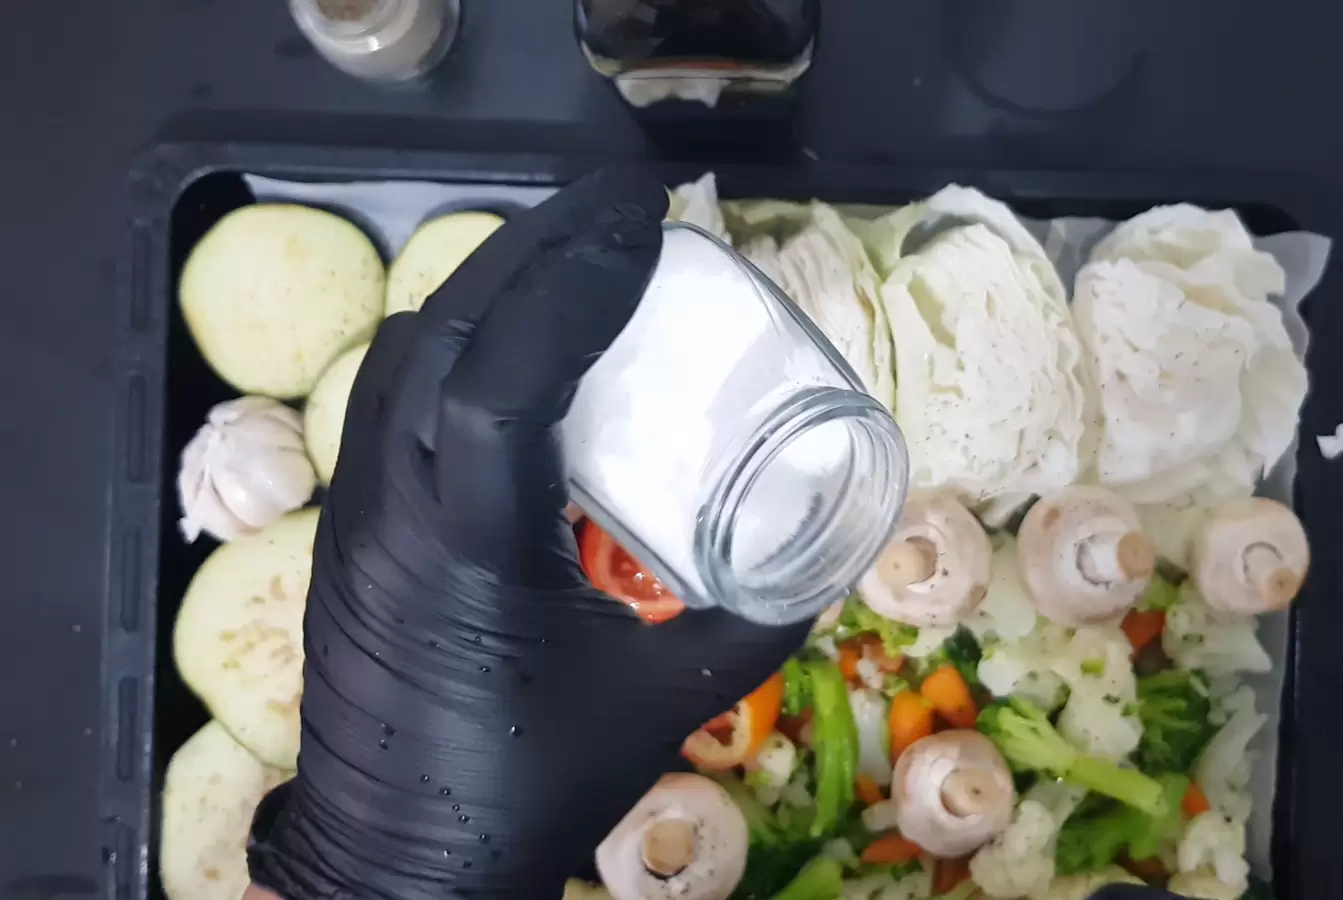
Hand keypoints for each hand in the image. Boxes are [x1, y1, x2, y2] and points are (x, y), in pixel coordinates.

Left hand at [248, 169, 811, 898]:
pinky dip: (452, 345)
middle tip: (616, 208)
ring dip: (485, 290)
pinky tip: (512, 353)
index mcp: (472, 547)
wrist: (403, 864)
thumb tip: (829, 545)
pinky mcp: (349, 532)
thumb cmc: (536, 783)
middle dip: (530, 250)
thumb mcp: (669, 700)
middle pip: (442, 334)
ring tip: (568, 258)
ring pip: (400, 359)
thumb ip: (760, 619)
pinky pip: (387, 402)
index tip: (639, 221)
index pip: (502, 378)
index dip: (571, 285)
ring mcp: (357, 518)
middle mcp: (395, 511)